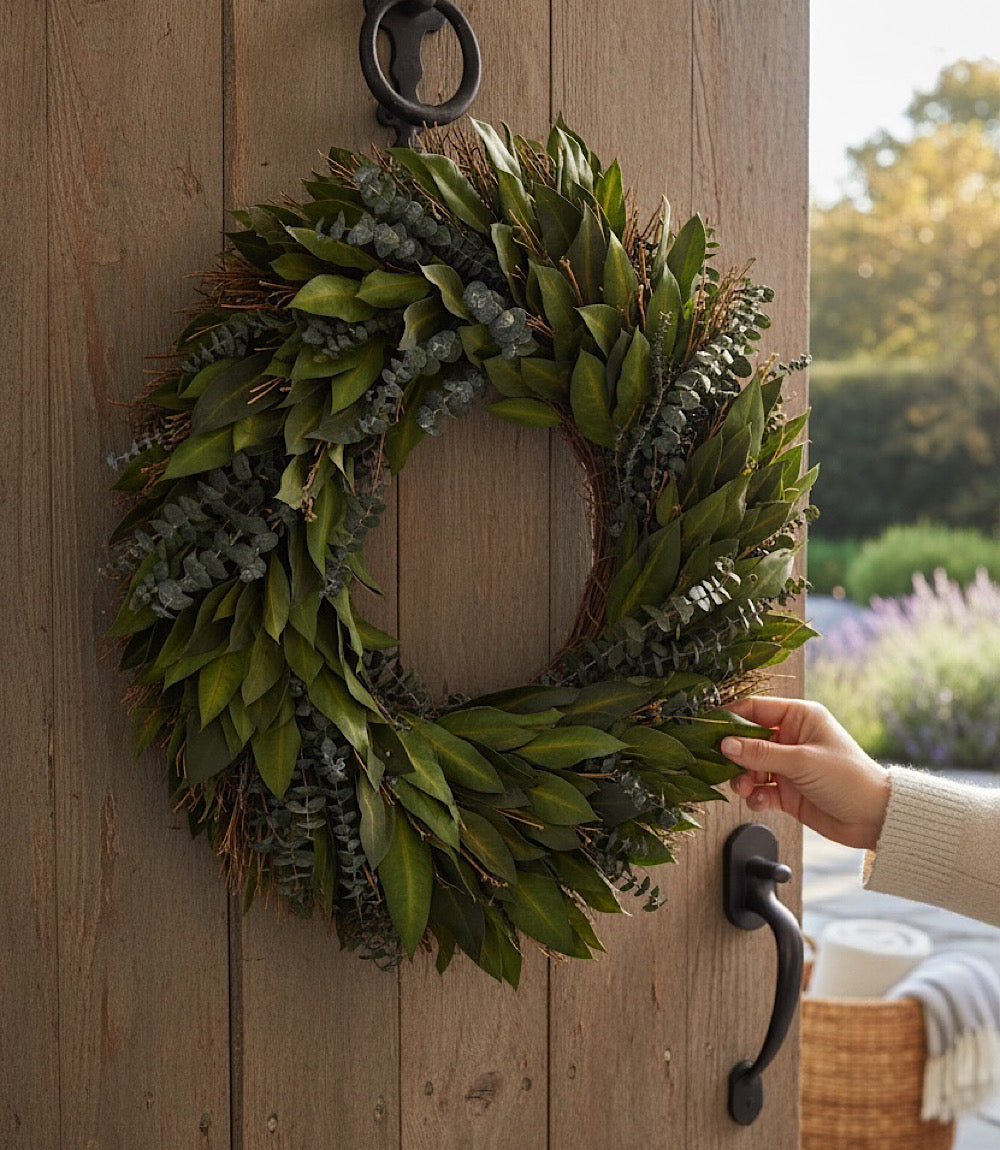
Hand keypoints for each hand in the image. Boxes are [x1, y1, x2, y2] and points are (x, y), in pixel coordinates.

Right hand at [721, 697, 890, 850]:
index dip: (730, 717)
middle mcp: (791, 738)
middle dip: (733, 753)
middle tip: (721, 764)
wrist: (874, 818)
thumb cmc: (848, 778)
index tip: (706, 727)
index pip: (755, 709)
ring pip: (750, 766)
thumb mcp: (802, 761)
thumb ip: (761, 753)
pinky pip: (759, 789)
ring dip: (742, 777)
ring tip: (743, 788)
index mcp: (799, 717)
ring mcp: (788, 765)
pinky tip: (759, 801)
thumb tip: (725, 744)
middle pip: (747, 739)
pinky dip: (755, 795)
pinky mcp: (787, 791)